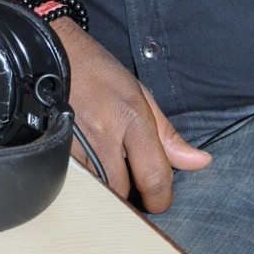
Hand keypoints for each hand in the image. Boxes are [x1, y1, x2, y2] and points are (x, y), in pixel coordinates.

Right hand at [53, 19, 209, 211]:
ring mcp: (76, 145)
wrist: (53, 55)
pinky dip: (89, 180)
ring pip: (99, 190)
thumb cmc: (99, 72)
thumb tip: (200, 162)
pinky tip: (90, 162)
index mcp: (132, 117)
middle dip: (133, 195)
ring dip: (109, 188)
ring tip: (110, 165)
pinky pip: (79, 181)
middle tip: (134, 181)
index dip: (162, 199)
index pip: (154, 177)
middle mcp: (104, 134)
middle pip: (124, 192)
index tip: (161, 198)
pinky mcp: (56, 151)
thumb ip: (168, 135)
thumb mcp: (140, 95)